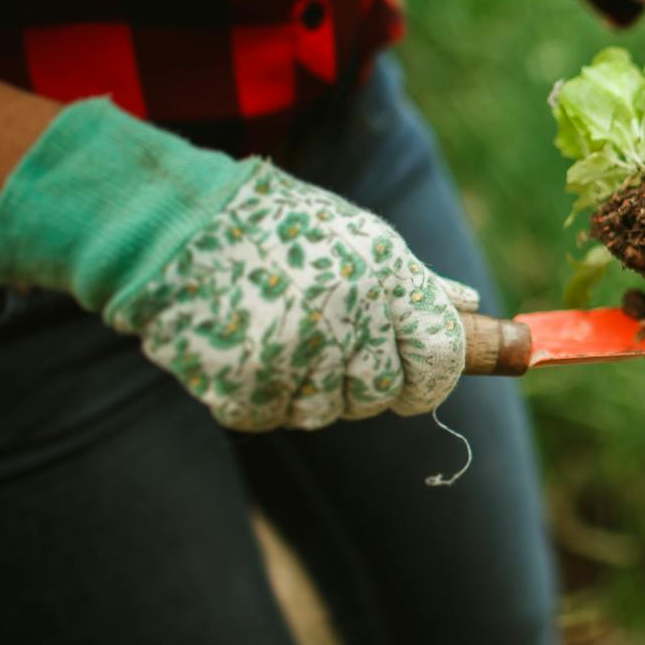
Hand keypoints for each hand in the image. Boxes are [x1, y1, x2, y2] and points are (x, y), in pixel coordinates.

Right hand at [0, 100, 474, 431]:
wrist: (174, 229)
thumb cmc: (282, 228)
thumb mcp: (363, 239)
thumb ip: (418, 286)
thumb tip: (470, 308)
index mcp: (385, 280)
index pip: (443, 360)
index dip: (432, 371)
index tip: (419, 370)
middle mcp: (347, 322)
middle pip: (387, 395)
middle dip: (369, 375)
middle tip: (331, 333)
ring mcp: (295, 362)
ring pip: (331, 412)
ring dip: (314, 385)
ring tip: (282, 328)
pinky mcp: (245, 393)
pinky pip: (276, 415)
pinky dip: (265, 393)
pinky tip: (247, 344)